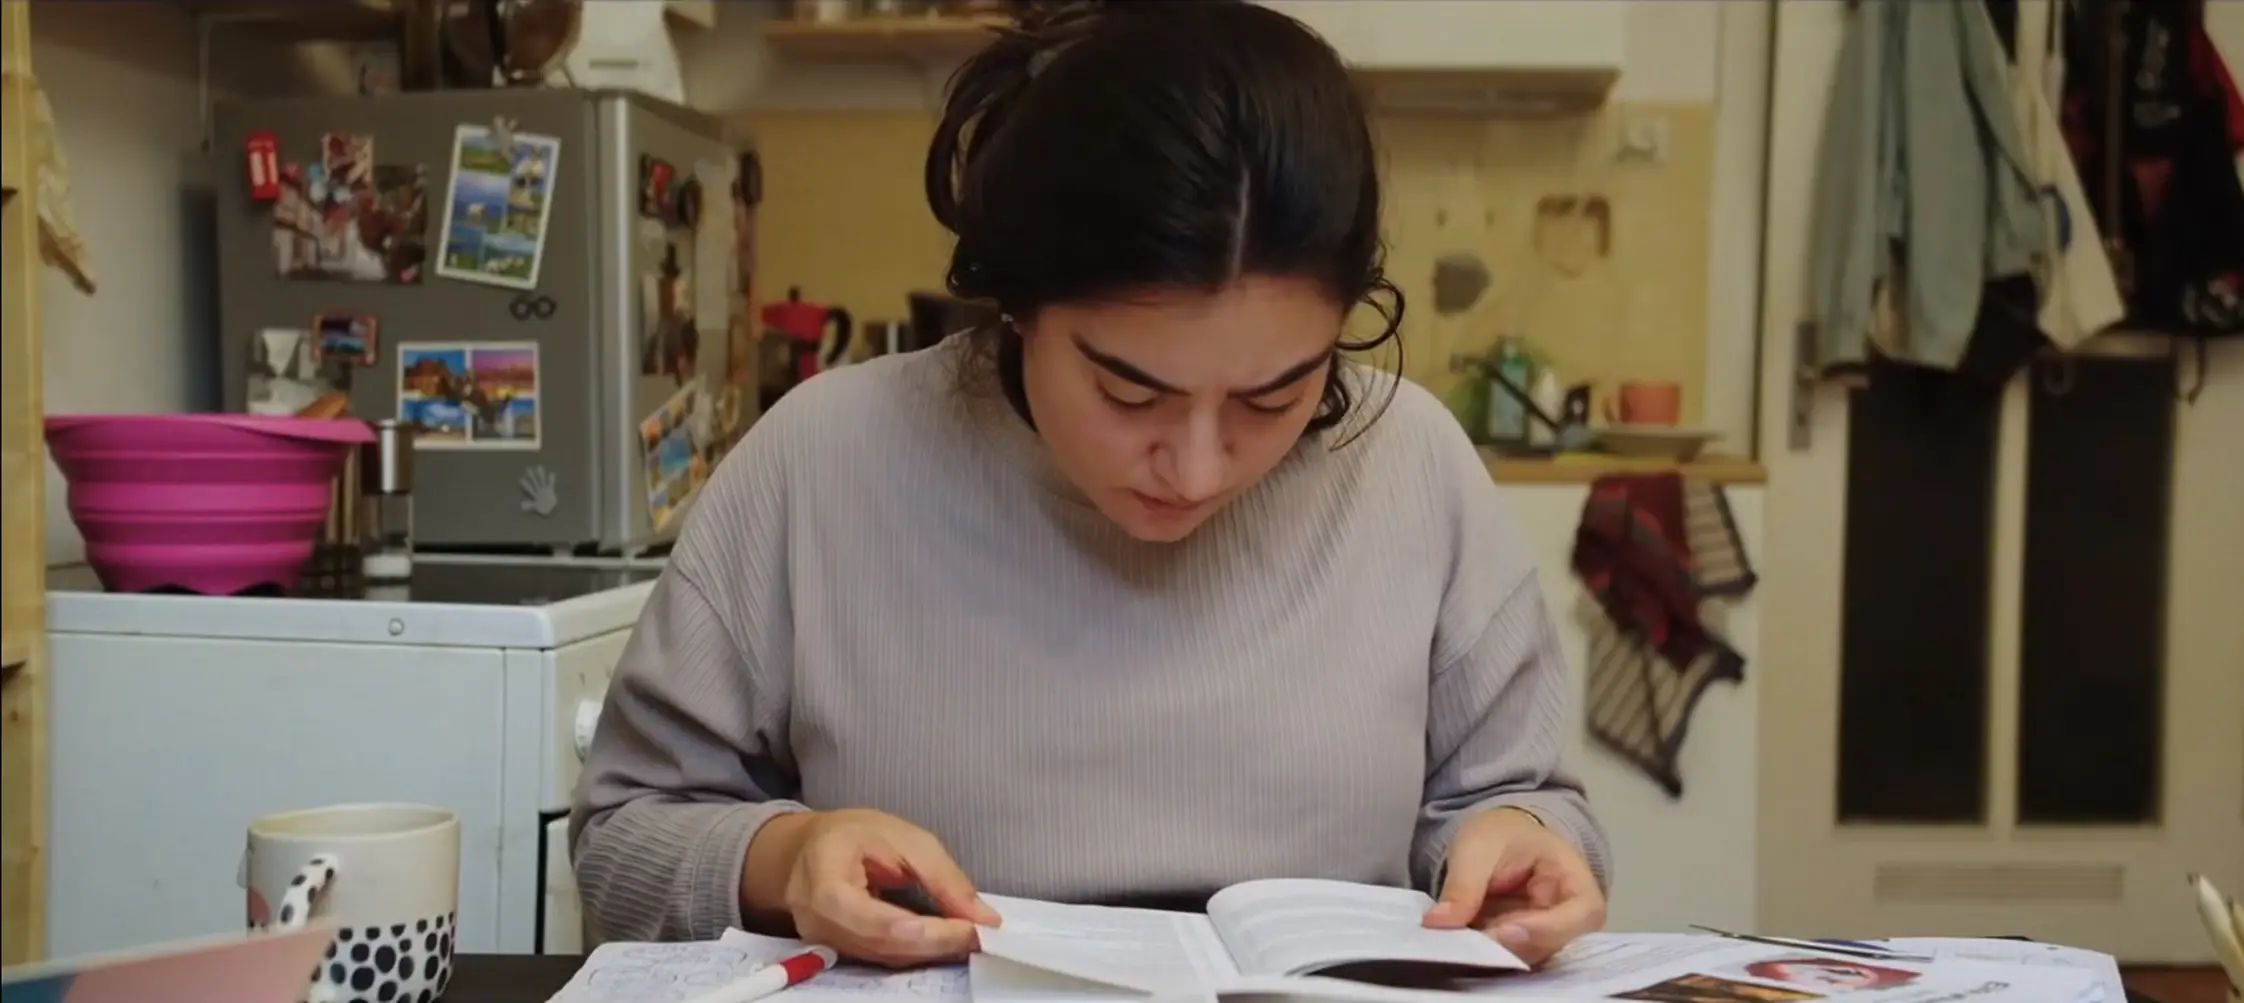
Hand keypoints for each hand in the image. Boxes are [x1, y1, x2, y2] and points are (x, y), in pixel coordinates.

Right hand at [758, 809, 1002, 966]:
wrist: (811, 849)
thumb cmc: (854, 835)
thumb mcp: (904, 837)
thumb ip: (942, 877)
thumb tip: (983, 917)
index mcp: (823, 881)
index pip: (873, 919)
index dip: (924, 930)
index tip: (971, 928)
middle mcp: (817, 921)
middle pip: (881, 945)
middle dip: (935, 944)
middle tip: (978, 935)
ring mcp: (824, 942)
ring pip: (885, 958)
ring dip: (931, 952)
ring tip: (967, 936)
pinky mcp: (838, 952)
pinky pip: (882, 958)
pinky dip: (917, 952)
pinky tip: (943, 941)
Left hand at [1422, 807, 1604, 965]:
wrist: (1496, 841)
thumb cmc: (1499, 836)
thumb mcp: (1477, 847)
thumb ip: (1463, 884)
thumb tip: (1438, 922)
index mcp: (1575, 881)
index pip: (1581, 914)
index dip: (1545, 930)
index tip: (1501, 931)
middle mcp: (1573, 920)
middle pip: (1556, 948)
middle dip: (1511, 949)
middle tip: (1467, 945)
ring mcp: (1549, 940)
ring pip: (1530, 961)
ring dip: (1494, 958)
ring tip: (1459, 944)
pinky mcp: (1524, 952)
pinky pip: (1510, 964)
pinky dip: (1486, 960)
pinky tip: (1461, 951)